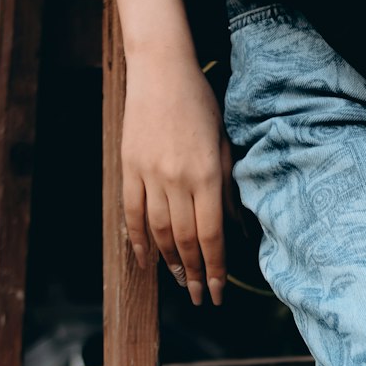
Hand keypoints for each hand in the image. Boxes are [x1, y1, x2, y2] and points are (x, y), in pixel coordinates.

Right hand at [121, 51, 234, 305]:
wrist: (161, 69)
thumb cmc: (201, 104)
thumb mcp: (224, 145)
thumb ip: (228, 189)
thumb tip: (236, 231)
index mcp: (207, 176)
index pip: (212, 237)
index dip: (215, 269)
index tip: (217, 292)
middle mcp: (178, 180)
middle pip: (185, 241)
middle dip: (193, 274)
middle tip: (197, 297)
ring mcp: (150, 175)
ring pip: (158, 232)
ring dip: (169, 262)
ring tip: (178, 281)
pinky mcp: (129, 167)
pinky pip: (131, 213)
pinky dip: (137, 240)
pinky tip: (145, 260)